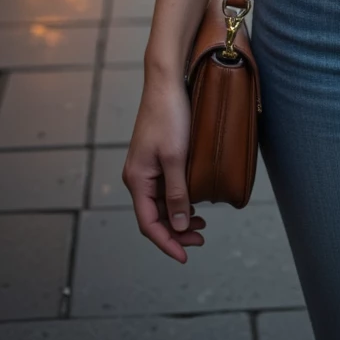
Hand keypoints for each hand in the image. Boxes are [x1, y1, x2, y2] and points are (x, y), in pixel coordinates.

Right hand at [123, 75, 206, 261]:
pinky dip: (180, 199)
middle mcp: (138, 177)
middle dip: (176, 232)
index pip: (149, 224)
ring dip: (179, 216)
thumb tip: (179, 227)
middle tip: (201, 239)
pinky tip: (195, 201)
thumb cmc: (170, 117)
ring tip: (202, 225)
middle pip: (155, 216)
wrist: (167, 82)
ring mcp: (146, 167)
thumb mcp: (176, 158)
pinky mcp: (156, 157)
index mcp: (137, 180)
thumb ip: (177, 193)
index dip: (166, 243)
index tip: (185, 257)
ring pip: (161, 203)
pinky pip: (165, 188)